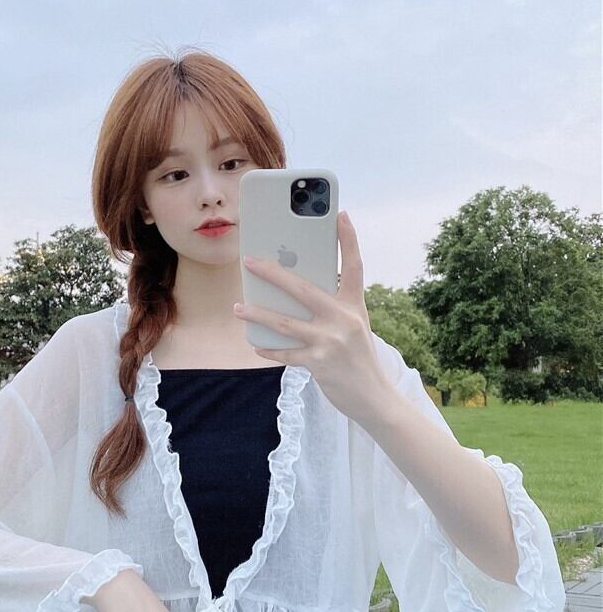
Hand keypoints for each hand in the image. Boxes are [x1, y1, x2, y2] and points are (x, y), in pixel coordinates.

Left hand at [233, 210, 393, 427]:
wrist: (374, 397)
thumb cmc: (357, 357)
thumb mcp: (353, 326)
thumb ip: (331, 308)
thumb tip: (292, 292)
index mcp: (355, 305)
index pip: (353, 266)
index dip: (348, 239)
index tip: (341, 214)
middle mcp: (344, 319)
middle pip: (303, 288)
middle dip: (273, 273)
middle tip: (250, 261)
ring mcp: (331, 341)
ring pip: (285, 322)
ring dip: (258, 314)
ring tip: (238, 308)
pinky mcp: (319, 362)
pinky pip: (286, 353)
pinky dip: (269, 349)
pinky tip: (255, 344)